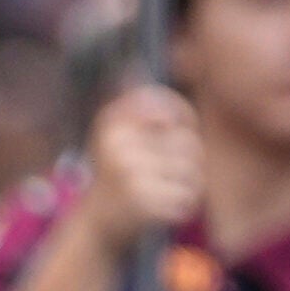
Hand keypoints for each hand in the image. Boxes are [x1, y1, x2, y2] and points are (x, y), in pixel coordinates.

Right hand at [79, 80, 208, 253]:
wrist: (96, 226)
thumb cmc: (116, 175)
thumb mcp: (117, 135)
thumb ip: (134, 105)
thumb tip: (136, 64)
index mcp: (113, 125)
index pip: (169, 109)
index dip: (183, 118)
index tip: (179, 129)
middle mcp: (121, 148)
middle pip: (188, 144)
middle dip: (189, 160)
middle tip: (168, 173)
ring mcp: (133, 177)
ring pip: (193, 172)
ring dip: (189, 184)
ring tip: (165, 190)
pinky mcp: (146, 206)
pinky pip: (189, 198)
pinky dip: (184, 206)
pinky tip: (163, 208)